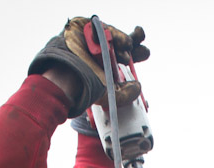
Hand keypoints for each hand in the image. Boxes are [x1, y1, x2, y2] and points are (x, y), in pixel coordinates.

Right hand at [29, 19, 149, 117]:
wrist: (68, 76)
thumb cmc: (85, 87)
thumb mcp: (109, 96)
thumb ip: (125, 94)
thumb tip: (138, 86)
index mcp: (107, 63)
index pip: (124, 56)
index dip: (136, 53)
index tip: (145, 52)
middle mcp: (100, 50)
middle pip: (120, 42)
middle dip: (134, 41)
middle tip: (142, 47)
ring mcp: (92, 38)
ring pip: (112, 34)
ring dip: (123, 40)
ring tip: (126, 47)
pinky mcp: (83, 27)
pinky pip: (101, 27)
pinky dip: (112, 33)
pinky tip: (119, 41)